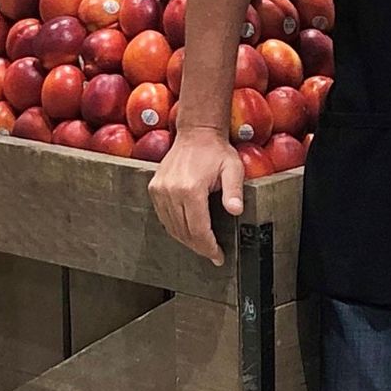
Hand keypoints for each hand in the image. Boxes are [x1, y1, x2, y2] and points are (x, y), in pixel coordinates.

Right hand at [149, 128, 243, 266]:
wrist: (196, 133)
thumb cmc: (216, 151)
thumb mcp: (232, 169)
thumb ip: (234, 191)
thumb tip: (235, 210)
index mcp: (190, 188)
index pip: (198, 230)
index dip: (209, 247)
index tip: (218, 257)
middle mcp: (171, 191)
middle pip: (184, 232)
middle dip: (200, 247)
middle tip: (213, 254)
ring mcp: (160, 190)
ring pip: (171, 227)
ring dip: (187, 240)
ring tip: (202, 245)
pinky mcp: (154, 188)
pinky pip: (163, 216)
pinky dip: (175, 227)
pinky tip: (187, 230)